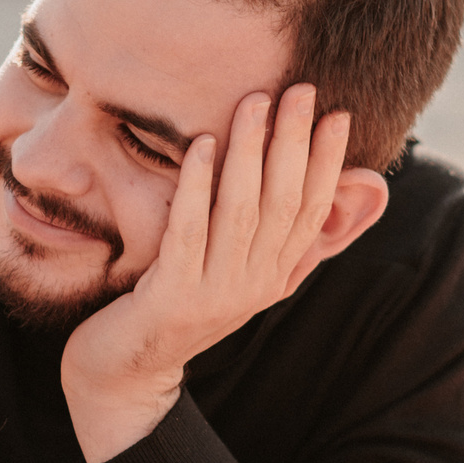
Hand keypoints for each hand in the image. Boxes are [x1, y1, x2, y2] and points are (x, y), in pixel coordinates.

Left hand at [61, 84, 351, 462]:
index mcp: (273, 276)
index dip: (327, 163)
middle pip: (282, 204)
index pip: (311, 212)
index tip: (338, 113)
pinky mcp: (172, 297)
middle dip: (294, 142)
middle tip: (300, 89)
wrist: (125, 373)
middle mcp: (253, 286)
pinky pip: (189, 231)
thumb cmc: (176, 306)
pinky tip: (200, 144)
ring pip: (241, 212)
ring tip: (254, 102)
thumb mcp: (232, 274)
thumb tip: (315, 194)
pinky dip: (196, 185)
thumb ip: (268, 239)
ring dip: (249, 152)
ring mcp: (215, 294)